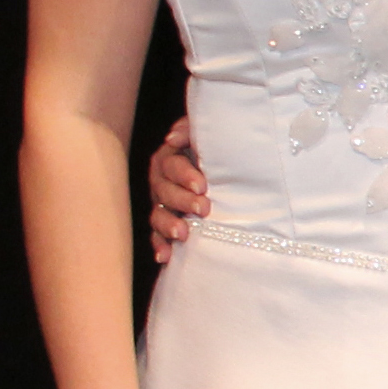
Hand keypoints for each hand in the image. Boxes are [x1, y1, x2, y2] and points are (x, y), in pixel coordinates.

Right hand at [144, 116, 210, 265]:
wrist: (230, 175)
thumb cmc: (220, 154)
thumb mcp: (208, 138)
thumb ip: (191, 131)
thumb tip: (172, 138)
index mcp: (170, 159)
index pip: (170, 165)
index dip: (184, 175)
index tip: (203, 185)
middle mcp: (162, 182)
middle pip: (163, 191)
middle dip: (182, 200)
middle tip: (204, 208)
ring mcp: (162, 205)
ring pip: (158, 215)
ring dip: (168, 225)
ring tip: (183, 234)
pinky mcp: (165, 225)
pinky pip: (157, 236)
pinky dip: (160, 246)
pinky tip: (166, 256)